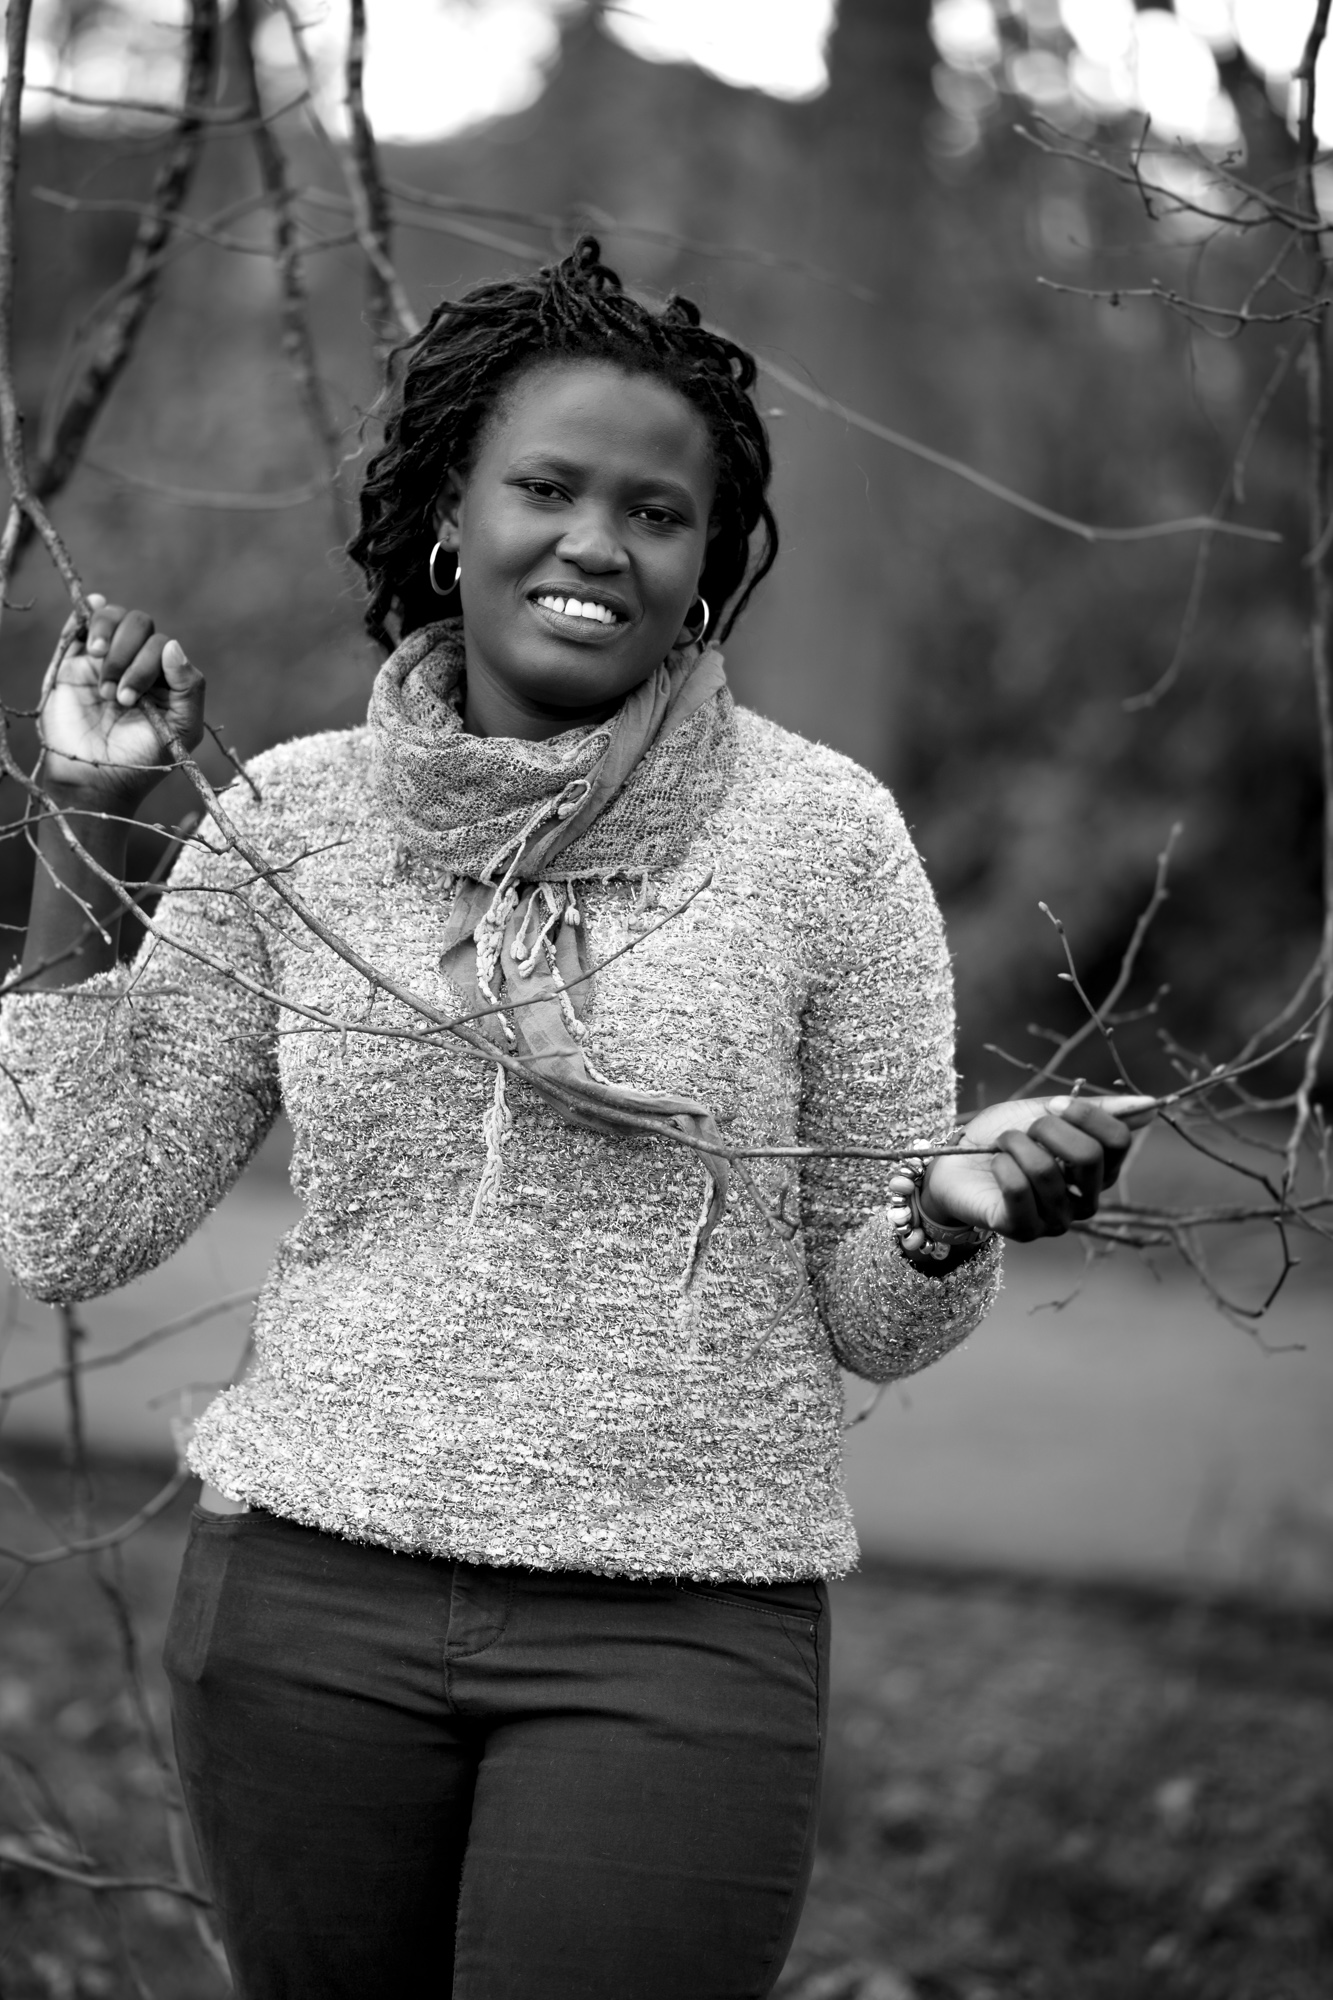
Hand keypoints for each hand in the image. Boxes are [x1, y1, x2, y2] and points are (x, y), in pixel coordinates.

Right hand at [39, 595, 204, 809]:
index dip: (148, 664)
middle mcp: (137, 664)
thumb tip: (172, 645)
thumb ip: (189, 688)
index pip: (164, 645)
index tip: (130, 700)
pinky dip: (88, 615)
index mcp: (165, 678)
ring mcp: (105, 660)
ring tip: (98, 681)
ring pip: (113, 617)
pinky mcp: (74, 662)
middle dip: (128, 657)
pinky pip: (82, 623)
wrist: (92, 780)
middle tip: (117, 698)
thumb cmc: (141, 761)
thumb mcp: (182, 730)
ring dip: (108, 641)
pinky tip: (91, 621)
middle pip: (139, 626)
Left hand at [920, 1094, 1155, 1241]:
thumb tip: (1152, 1105)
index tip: (1054, 1106)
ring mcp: (1057, 1220)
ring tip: (1002, 1145)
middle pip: (1089, 1156)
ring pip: (1047, 1172)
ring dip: (1016, 1145)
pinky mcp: (1024, 1231)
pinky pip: (1019, 1191)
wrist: (953, 1163)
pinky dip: (1002, 1167)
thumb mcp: (1046, 1113)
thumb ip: (1095, 1110)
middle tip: (1025, 1129)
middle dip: (1048, 1128)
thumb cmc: (1003, 1136)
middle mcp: (1085, 1200)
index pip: (1117, 1141)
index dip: (1085, 1114)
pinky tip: (995, 1165)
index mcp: (1098, 1171)